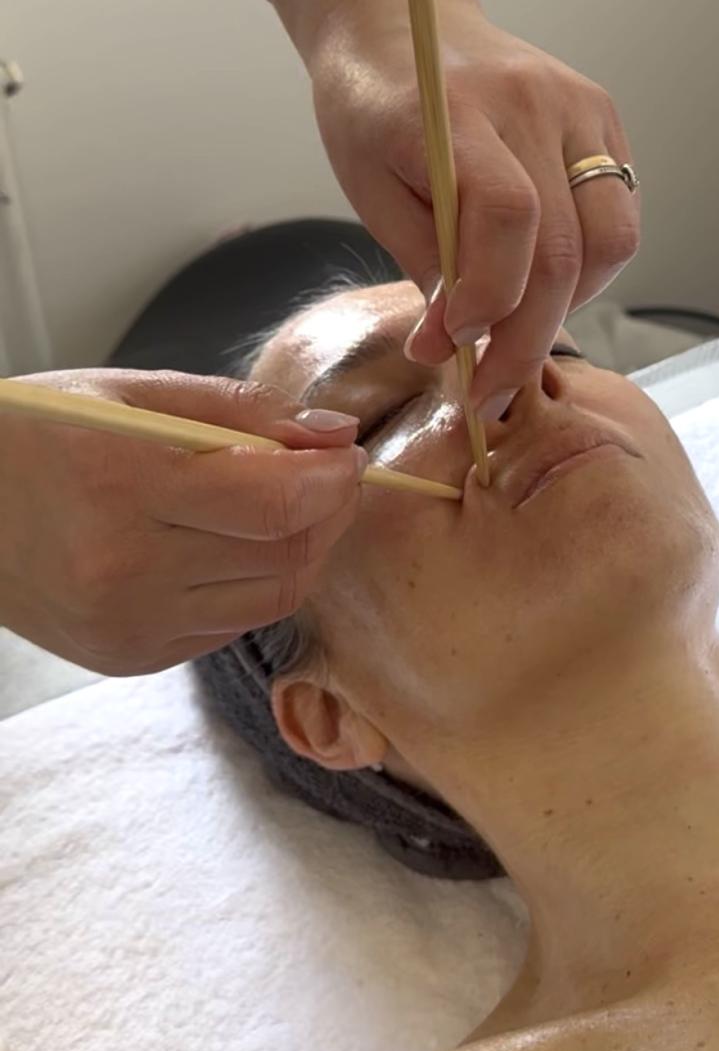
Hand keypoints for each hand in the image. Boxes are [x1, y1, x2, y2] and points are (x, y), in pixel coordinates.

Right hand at [0, 369, 364, 676]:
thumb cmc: (40, 432)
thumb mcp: (134, 391)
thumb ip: (243, 411)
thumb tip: (334, 434)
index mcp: (125, 485)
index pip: (276, 503)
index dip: (333, 479)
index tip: (346, 454)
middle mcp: (127, 569)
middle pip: (285, 556)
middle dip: (329, 513)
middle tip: (331, 475)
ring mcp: (129, 625)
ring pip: (271, 599)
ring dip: (302, 551)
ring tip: (289, 506)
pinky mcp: (130, 658)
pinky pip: (231, 626)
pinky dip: (254, 585)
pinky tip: (235, 546)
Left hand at [310, 0, 639, 415]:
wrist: (401, 15)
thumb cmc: (371, 105)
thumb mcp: (368, 185)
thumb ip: (422, 263)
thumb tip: (455, 350)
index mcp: (455, 112)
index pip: (506, 215)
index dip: (490, 297)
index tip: (458, 347)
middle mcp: (532, 99)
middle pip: (565, 245)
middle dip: (530, 337)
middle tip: (492, 391)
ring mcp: (577, 103)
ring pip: (611, 238)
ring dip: (570, 305)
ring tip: (519, 330)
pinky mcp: (603, 113)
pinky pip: (617, 213)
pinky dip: (587, 266)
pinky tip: (541, 281)